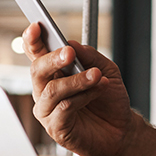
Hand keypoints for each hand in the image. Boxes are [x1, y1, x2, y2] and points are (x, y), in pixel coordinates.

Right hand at [23, 23, 136, 155]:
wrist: (122, 129)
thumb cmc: (109, 100)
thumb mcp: (107, 70)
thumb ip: (90, 56)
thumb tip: (72, 43)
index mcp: (54, 74)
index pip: (36, 54)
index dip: (33, 40)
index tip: (37, 26)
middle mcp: (46, 91)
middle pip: (37, 70)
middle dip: (53, 59)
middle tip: (69, 52)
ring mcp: (48, 111)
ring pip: (52, 90)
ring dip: (76, 80)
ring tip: (97, 75)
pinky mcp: (56, 129)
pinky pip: (64, 108)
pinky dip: (83, 97)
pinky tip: (97, 91)